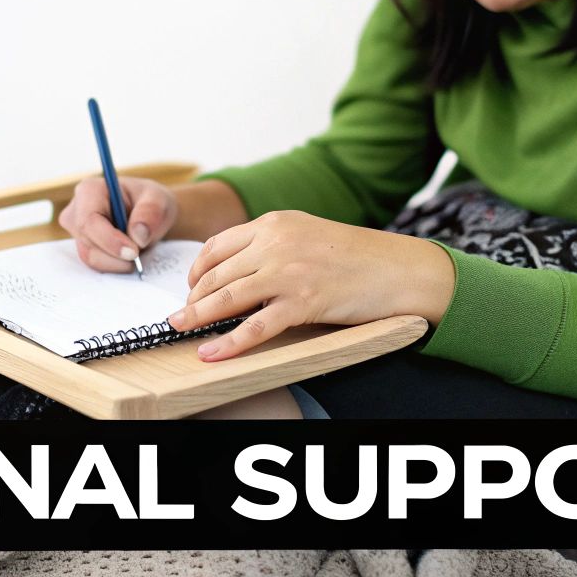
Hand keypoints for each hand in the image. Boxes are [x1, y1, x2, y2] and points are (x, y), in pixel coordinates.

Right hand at [59, 175, 177, 272]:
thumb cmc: (150, 203)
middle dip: (116, 256)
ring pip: (91, 257)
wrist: (148, 218)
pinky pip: (96, 265)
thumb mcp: (159, 199)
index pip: (89, 221)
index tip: (133, 252)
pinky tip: (128, 257)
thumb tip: (138, 235)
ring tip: (138, 252)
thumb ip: (151, 212)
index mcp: (90, 190)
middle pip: (88, 243)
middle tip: (138, 257)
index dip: (109, 240)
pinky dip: (115, 266)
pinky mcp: (83, 248)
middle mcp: (76, 211)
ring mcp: (77, 233)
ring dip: (118, 262)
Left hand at [170, 210, 453, 360]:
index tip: (190, 287)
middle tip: (180, 315)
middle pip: (217, 273)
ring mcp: (287, 272)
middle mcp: (275, 242)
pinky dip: (228, 343)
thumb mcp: (308, 233)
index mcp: (275, 222)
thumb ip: (274, 242)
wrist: (397, 269)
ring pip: (227, 298)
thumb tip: (239, 267)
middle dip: (193, 297)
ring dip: (197, 317)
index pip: (218, 246)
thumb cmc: (357, 256)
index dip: (197, 270)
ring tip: (179, 329)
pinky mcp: (302, 302)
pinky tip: (212, 353)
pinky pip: (255, 327)